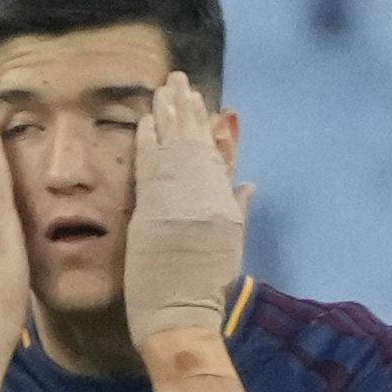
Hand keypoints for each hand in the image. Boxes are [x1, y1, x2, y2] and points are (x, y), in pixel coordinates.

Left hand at [121, 70, 243, 339]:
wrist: (182, 312)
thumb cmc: (206, 285)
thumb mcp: (231, 242)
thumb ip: (238, 207)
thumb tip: (247, 184)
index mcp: (221, 198)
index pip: (213, 149)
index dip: (205, 122)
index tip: (198, 98)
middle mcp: (202, 193)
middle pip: (193, 139)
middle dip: (185, 107)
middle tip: (176, 78)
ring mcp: (177, 199)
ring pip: (171, 145)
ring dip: (166, 114)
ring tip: (162, 88)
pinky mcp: (153, 208)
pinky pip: (150, 165)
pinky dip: (148, 141)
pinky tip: (143, 121)